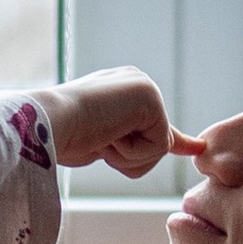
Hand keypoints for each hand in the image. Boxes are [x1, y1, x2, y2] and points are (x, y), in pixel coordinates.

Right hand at [42, 67, 189, 180]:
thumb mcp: (98, 142)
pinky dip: (130, 153)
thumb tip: (148, 158)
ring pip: (158, 150)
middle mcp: (137, 85)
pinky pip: (157, 148)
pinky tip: (107, 135)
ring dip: (126, 156)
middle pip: (157, 143)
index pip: (155, 123)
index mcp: (122, 91)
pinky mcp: (152, 101)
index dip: (177, 140)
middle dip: (129, 155)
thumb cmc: (59, 136)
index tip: (197, 147)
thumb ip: (128, 145)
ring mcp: (146, 90)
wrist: (45, 124)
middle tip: (97, 139)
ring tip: (99, 136)